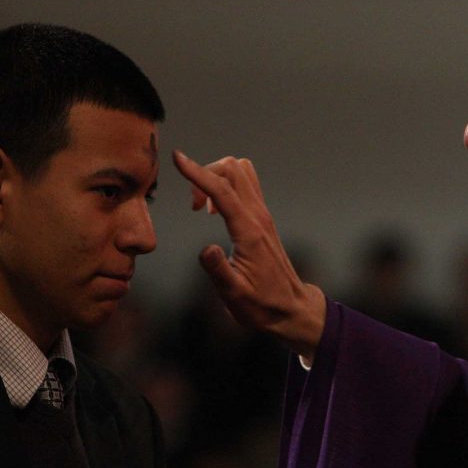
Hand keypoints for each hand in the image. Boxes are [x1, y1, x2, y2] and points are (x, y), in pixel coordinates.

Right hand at [172, 150, 325, 359]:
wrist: (290, 308)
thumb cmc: (261, 305)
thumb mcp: (233, 295)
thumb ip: (218, 270)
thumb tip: (206, 249)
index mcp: (249, 232)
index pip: (221, 190)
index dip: (197, 172)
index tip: (177, 158)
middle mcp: (258, 217)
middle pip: (233, 169)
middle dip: (205, 174)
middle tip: (192, 205)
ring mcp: (263, 215)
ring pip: (241, 172)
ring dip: (216, 177)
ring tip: (203, 207)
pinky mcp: (262, 218)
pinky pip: (245, 185)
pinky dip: (225, 185)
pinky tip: (215, 211)